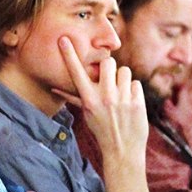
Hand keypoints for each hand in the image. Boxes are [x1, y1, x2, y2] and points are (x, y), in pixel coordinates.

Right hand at [58, 38, 148, 165]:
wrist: (122, 151)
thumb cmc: (102, 130)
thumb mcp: (86, 114)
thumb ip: (74, 97)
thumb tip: (54, 87)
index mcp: (89, 99)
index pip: (76, 73)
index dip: (69, 55)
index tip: (63, 39)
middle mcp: (104, 97)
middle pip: (108, 62)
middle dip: (109, 68)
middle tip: (110, 81)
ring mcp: (122, 99)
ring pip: (124, 71)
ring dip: (123, 80)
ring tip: (121, 95)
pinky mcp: (137, 102)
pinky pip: (135, 83)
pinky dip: (134, 92)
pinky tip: (130, 104)